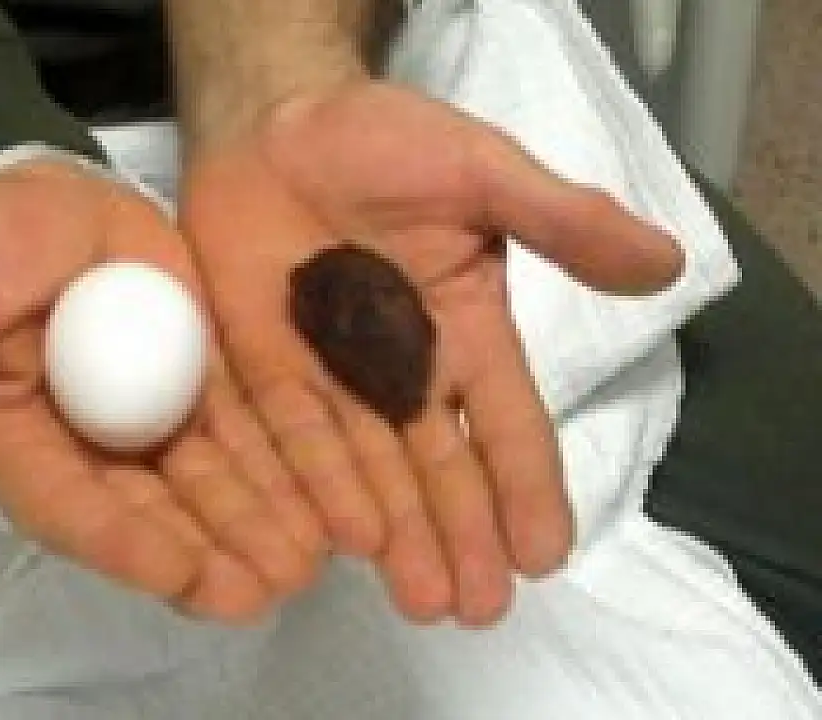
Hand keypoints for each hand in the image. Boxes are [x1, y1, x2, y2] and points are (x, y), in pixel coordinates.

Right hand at [0, 160, 323, 621]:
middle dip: (205, 555)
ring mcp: (146, 424)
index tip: (177, 570)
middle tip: (261, 590)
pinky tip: (323, 503)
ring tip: (307, 564)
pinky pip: (242, 437)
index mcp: (16, 441)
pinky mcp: (196, 390)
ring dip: (253, 528)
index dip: (120, 543)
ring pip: (205, 489)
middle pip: (147, 516)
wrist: (49, 192)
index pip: (66, 507)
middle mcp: (85, 451)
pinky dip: (281, 471)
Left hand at [179, 81, 682, 625]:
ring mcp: (332, 379)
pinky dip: (317, 487)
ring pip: (369, 471)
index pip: (507, 423)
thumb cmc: (381, 140)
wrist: (273, 121)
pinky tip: (343, 539)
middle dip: (461, 535)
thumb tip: (666, 265)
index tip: (544, 554)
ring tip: (422, 596)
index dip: (526, 487)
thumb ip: (562, 221)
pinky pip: (292, 438)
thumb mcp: (482, 173)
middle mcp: (402, 372)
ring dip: (397, 534)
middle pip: (438, 467)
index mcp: (466, 332)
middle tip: (476, 607)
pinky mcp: (264, 372)